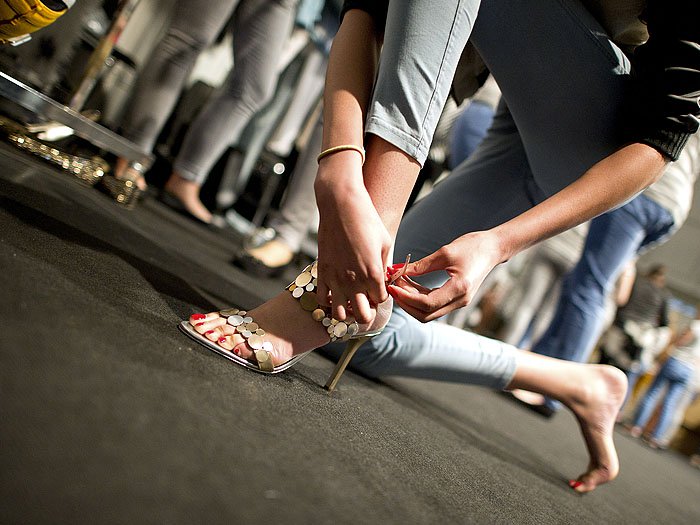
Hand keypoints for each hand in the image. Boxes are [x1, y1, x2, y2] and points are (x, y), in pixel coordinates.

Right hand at [314, 153, 391, 323]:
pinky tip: (335, 289)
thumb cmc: (367, 220)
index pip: (381, 301)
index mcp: (373, 274)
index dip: (381, 295)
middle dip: (366, 311)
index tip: (378, 286)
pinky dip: (329, 300)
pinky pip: (322, 299)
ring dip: (346, 310)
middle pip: (362, 316)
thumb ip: (384, 266)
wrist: (340, 205)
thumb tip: (383, 280)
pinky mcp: (322, 272)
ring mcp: (335, 279)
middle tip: (366, 299)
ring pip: (339, 315)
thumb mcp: (384, 242)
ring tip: (349, 298)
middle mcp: (354, 281)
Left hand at [387, 230, 502, 321]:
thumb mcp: (444, 252)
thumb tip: (398, 270)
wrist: (492, 248)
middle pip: (426, 314)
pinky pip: (433, 305)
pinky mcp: (456, 299)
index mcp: (459, 288)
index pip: (427, 303)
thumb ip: (421, 265)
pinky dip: (419, 297)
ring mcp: (459, 302)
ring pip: (428, 312)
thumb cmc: (472, 246)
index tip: (393, 286)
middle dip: (406, 303)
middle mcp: (460, 300)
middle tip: (392, 287)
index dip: (406, 297)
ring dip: (411, 301)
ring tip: (398, 284)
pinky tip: (409, 284)